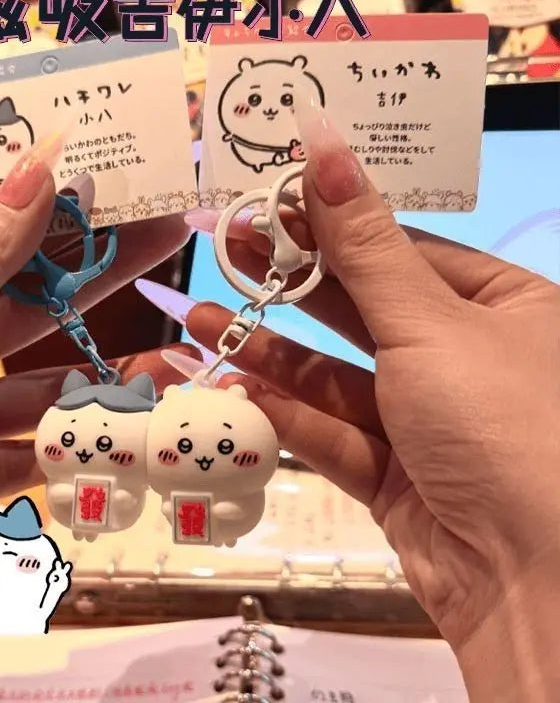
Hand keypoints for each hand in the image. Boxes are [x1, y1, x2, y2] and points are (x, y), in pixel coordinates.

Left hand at [0, 135, 194, 605]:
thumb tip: (45, 161)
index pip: (16, 248)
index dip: (77, 223)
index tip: (138, 195)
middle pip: (41, 316)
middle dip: (106, 287)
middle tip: (175, 249)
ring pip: (41, 399)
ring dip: (101, 390)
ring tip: (169, 376)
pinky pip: (18, 471)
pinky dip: (64, 461)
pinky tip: (115, 447)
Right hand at [184, 102, 559, 697]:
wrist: (538, 587)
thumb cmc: (502, 422)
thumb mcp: (430, 321)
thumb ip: (363, 242)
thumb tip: (323, 141)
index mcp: (503, 309)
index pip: (405, 250)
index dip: (335, 224)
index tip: (269, 200)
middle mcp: (466, 362)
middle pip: (363, 311)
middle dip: (291, 283)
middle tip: (223, 245)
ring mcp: (427, 424)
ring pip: (336, 378)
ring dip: (270, 352)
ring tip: (202, 317)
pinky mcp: (395, 479)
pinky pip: (333, 436)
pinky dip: (284, 415)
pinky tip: (232, 387)